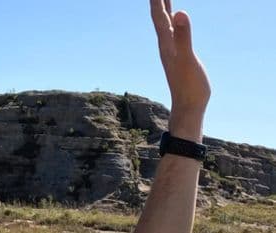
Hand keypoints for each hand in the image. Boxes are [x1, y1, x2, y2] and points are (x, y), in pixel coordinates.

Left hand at [151, 0, 209, 137]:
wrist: (188, 107)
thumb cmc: (189, 85)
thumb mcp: (187, 58)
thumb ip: (183, 36)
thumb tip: (178, 13)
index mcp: (166, 43)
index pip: (159, 15)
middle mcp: (166, 45)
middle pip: (159, 18)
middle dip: (158, 1)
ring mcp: (171, 51)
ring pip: (165, 25)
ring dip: (164, 9)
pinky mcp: (178, 56)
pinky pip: (173, 34)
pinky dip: (172, 23)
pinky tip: (175, 24)